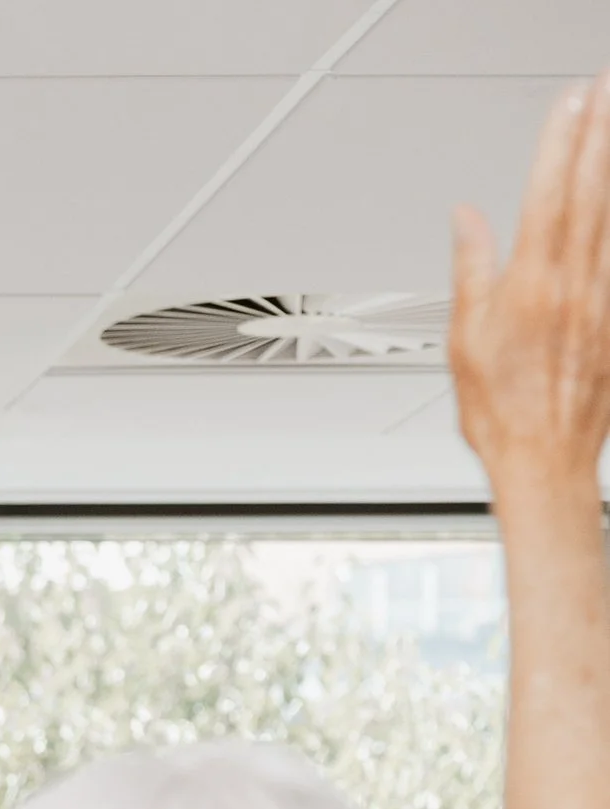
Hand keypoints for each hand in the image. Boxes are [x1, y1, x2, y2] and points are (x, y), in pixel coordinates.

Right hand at [452, 73, 609, 486]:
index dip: (558, 143)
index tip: (569, 102)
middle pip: (588, 193)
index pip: (546, 195)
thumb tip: (466, 218)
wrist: (545, 464)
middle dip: (596, 136)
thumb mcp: (465, 343)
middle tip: (604, 91)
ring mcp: (602, 299)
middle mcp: (572, 287)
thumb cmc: (502, 417)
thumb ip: (471, 270)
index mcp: (529, 289)